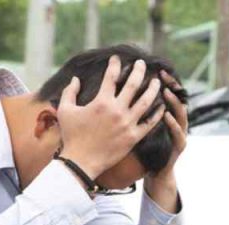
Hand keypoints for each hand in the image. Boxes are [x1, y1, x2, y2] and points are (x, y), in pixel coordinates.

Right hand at [56, 56, 164, 178]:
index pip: (111, 77)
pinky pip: (150, 123)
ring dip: (153, 89)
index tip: (117, 58)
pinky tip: (162, 106)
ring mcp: (127, 124)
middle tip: (142, 63)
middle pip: (133, 85)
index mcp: (101, 102)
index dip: (114, 65)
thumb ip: (69, 92)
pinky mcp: (133, 137)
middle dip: (139, 71)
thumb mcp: (65, 110)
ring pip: (145, 102)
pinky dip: (157, 114)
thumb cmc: (71, 136)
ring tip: (157, 81)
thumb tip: (75, 79)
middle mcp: (117, 110)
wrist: (81, 162)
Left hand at [145, 71, 188, 211]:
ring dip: (173, 102)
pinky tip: (166, 116)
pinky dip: (173, 125)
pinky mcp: (178, 145)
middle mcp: (175, 121)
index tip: (154, 68)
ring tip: (166, 91)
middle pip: (176, 98)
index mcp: (164, 115)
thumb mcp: (145, 127)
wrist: (158, 171)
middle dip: (171, 85)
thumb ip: (141, 110)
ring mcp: (178, 133)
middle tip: (162, 74)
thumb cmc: (149, 149)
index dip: (163, 81)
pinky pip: (178, 134)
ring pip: (180, 114)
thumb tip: (125, 92)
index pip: (166, 94)